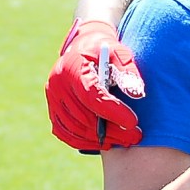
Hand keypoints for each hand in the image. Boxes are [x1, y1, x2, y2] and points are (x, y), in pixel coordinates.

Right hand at [46, 19, 146, 151]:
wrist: (84, 47)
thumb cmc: (105, 50)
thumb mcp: (119, 52)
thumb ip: (128, 71)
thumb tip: (136, 93)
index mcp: (72, 68)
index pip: (92, 96)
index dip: (112, 111)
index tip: (133, 122)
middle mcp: (57, 84)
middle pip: (84, 116)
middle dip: (112, 129)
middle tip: (136, 136)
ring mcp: (53, 98)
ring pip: (75, 128)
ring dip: (101, 139)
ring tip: (125, 140)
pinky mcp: (53, 109)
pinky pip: (65, 132)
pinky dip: (84, 141)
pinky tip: (104, 142)